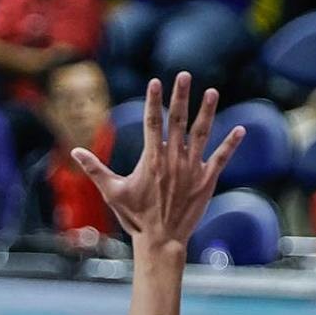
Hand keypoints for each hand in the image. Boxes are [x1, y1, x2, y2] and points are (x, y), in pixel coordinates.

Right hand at [71, 72, 243, 244]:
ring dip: (207, 112)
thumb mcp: (112, 191)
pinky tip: (241, 129)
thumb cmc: (136, 217)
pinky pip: (221, 158)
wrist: (161, 240)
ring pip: (201, 134)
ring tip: (211, 92)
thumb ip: (95, 169)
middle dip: (181, 96)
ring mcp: (192, 169)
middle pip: (178, 121)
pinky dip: (231, 144)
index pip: (152, 122)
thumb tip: (74, 151)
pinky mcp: (206, 180)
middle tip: (184, 75)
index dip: (154, 100)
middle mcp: (173, 159)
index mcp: (152, 159)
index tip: (155, 81)